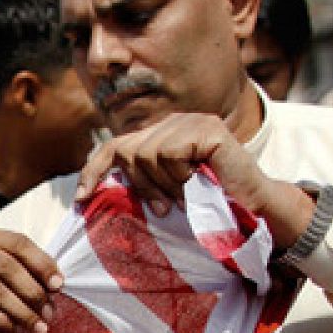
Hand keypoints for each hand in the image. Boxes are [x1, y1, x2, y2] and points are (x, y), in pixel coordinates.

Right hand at [0, 226, 60, 332]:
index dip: (42, 264)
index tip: (58, 287)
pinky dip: (0, 321)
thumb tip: (57, 284)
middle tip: (49, 315)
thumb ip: (23, 271)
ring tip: (36, 328)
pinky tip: (13, 331)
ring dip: (21, 312)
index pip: (18, 243)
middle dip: (33, 292)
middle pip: (7, 266)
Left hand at [75, 113, 313, 247]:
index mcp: (162, 136)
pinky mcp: (207, 129)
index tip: (81, 199)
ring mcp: (192, 122)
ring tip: (187, 195)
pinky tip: (199, 180)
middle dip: (143, 186)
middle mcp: (175, 122)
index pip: (116, 146)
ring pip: (148, 153)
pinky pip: (171, 152)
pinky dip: (181, 175)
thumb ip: (140, 183)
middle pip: (129, 151)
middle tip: (166, 207)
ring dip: (165, 184)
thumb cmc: (208, 207)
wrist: (252, 210)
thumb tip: (92, 193)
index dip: (94, 170)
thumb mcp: (164, 194)